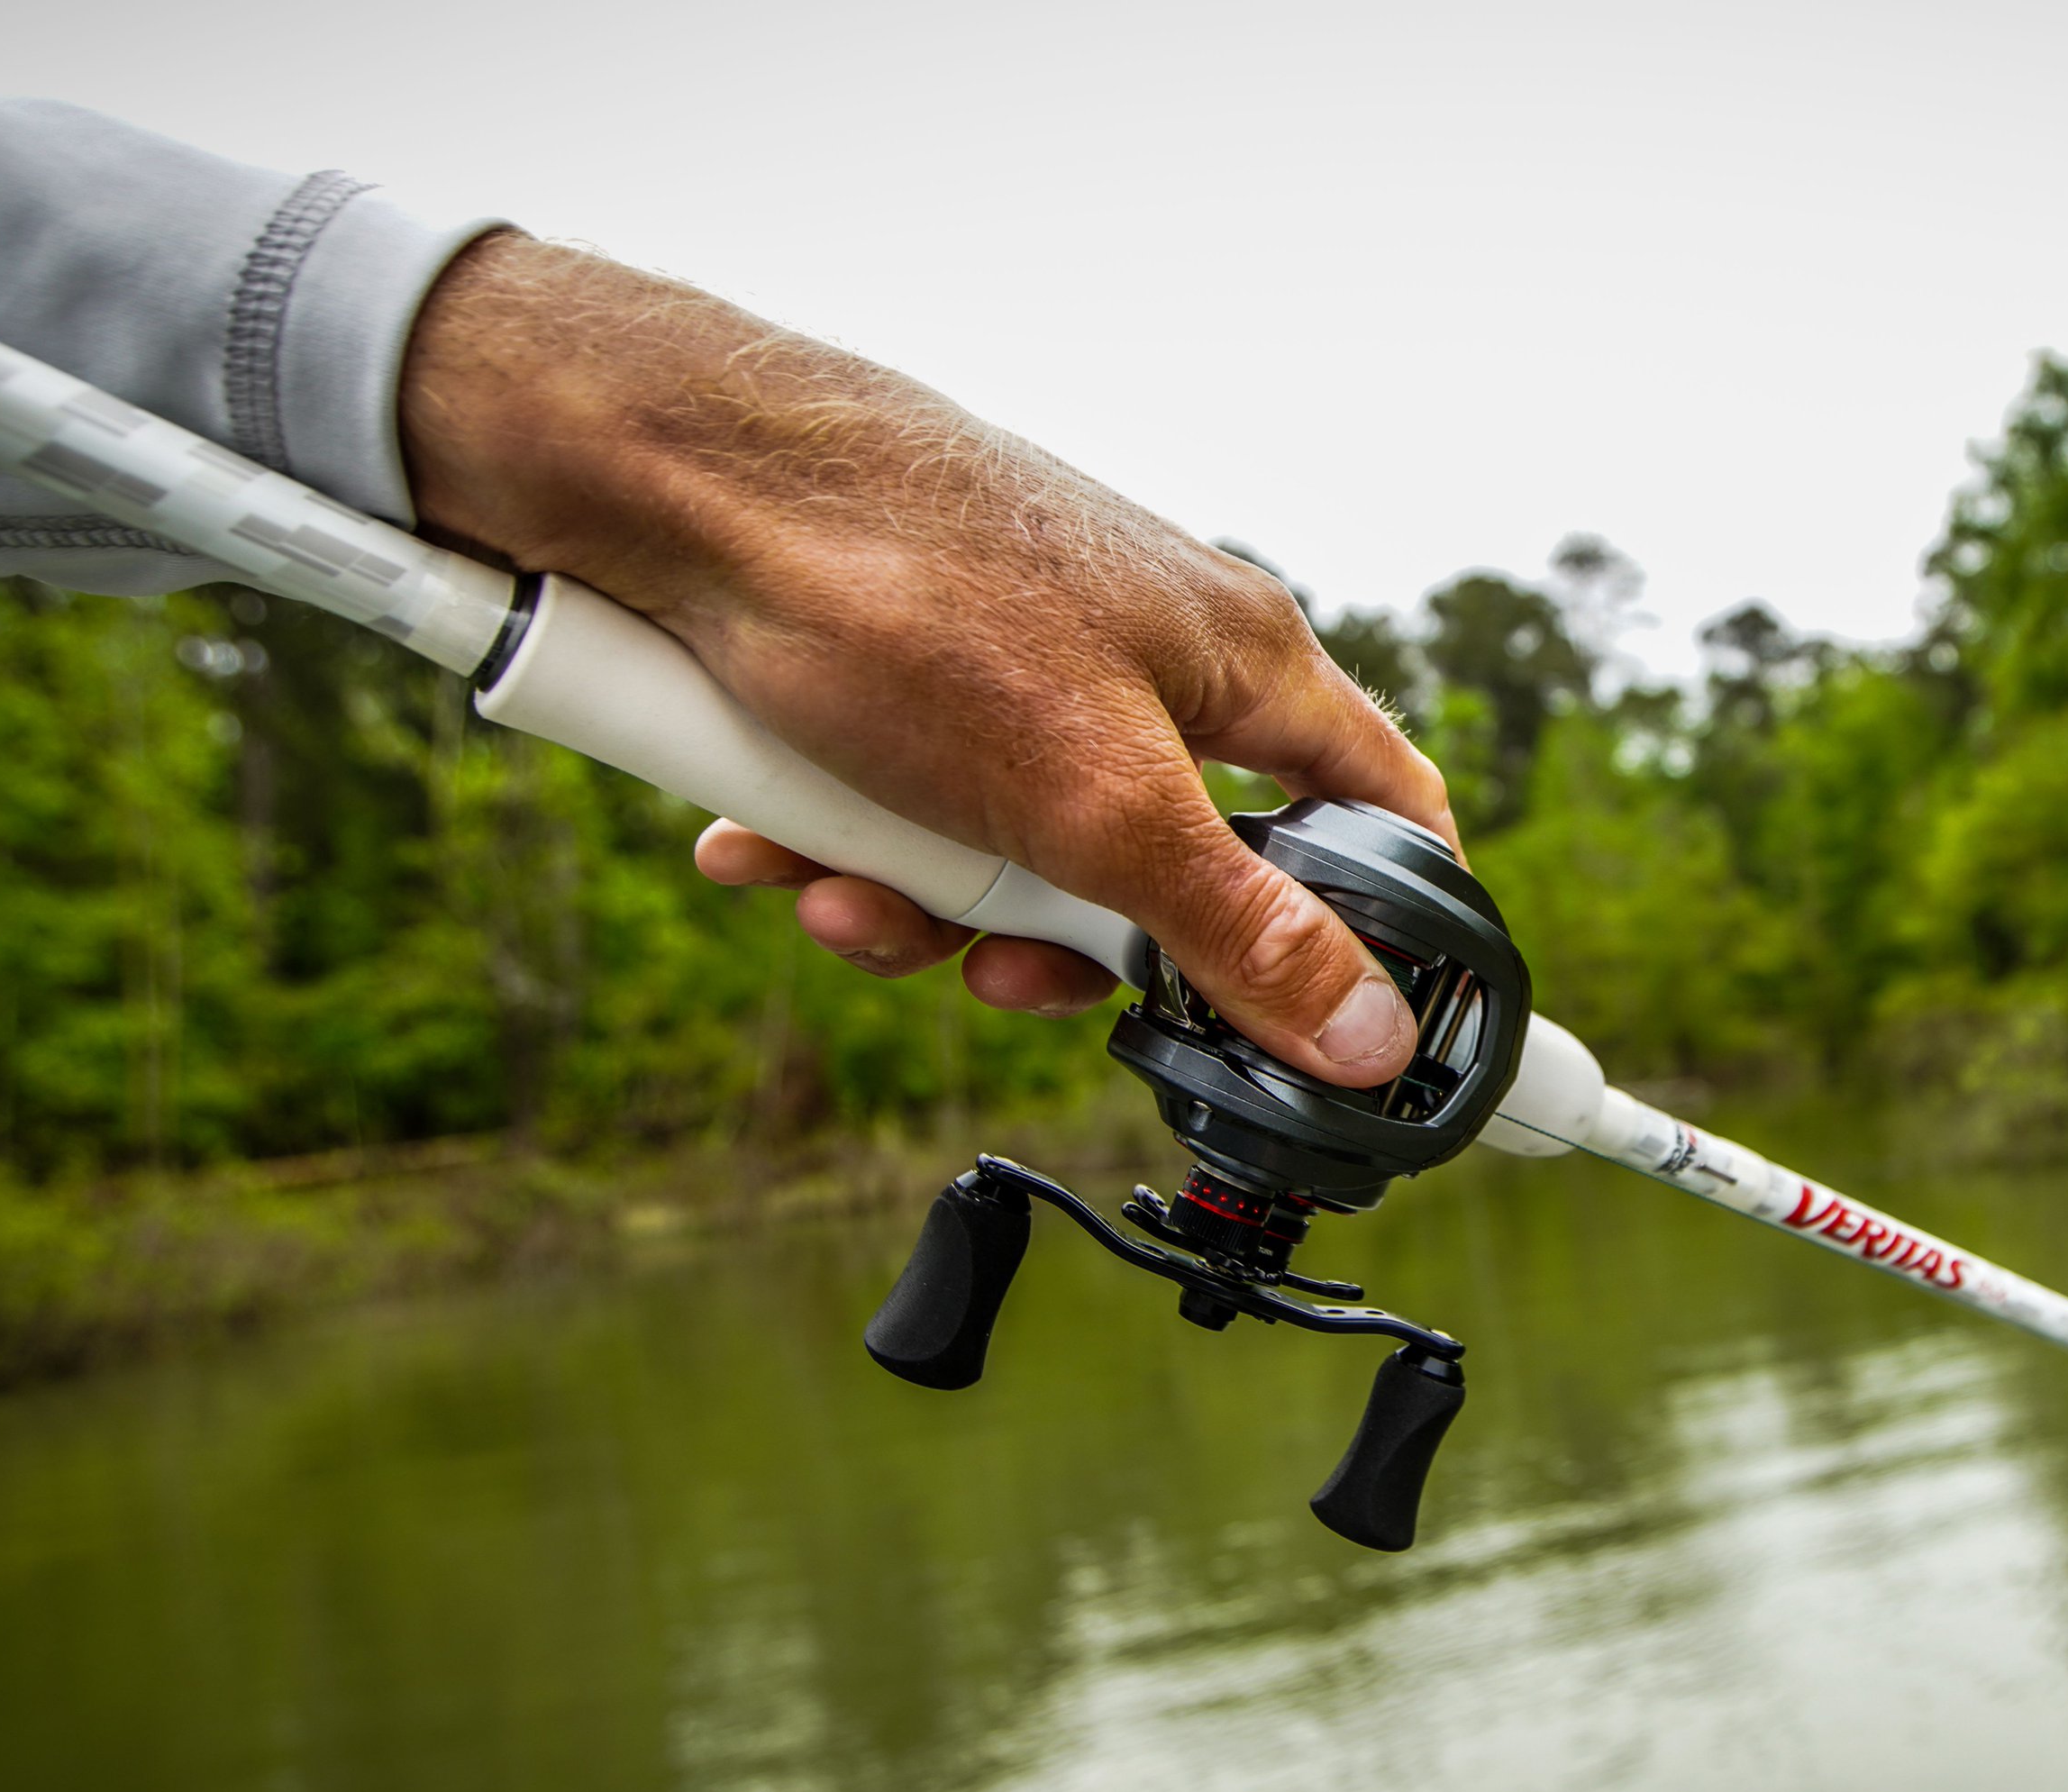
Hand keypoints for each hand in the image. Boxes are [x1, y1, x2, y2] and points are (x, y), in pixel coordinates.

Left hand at [398, 232, 1452, 1085]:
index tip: (1351, 1035)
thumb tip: (1369, 1036)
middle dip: (1062, 945)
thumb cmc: (908, 592)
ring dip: (923, 904)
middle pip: (1169, 869)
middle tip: (997, 970)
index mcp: (1243, 662)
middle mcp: (1149, 656)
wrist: (675, 479)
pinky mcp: (913, 673)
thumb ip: (1234, 929)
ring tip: (840, 887)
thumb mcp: (1093, 802)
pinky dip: (848, 842)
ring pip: (1020, 855)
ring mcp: (1027, 662)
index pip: (1385, 806)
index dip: (1392, 925)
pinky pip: (915, 808)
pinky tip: (772, 839)